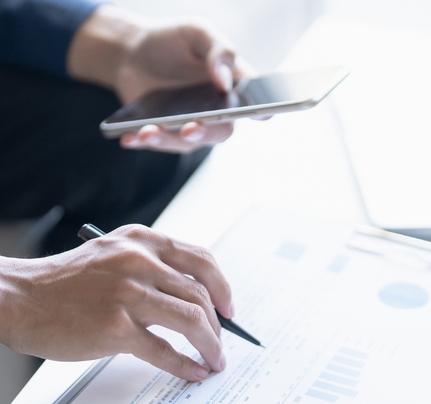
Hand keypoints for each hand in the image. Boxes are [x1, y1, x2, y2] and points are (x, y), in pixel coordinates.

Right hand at [0, 225, 233, 381]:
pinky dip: (185, 363)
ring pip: (191, 320)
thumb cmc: (66, 281)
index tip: (229, 307)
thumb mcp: (114, 254)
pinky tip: (193, 371)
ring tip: (215, 359)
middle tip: (222, 341)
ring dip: (210, 345)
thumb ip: (152, 265)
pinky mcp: (115, 328)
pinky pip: (164, 350)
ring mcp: (128, 294)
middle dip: (218, 324)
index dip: (223, 287)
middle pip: (200, 295)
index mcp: (143, 241)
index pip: (202, 260)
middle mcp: (140, 262)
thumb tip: (194, 295)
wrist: (19, 298)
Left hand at [69, 5, 253, 152]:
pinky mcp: (167, 133)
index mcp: (234, 85)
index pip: (255, 102)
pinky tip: (128, 137)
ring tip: (147, 131)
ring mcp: (193, 125)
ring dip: (167, 139)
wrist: (131, 51)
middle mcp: (218, 110)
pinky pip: (159, 143)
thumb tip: (225, 82)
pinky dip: (143, 141)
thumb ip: (218, 50)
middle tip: (190, 128)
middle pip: (222, 130)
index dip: (262, 111)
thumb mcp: (196, 32)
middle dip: (207, 132)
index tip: (258, 115)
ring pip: (188, 142)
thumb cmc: (171, 40)